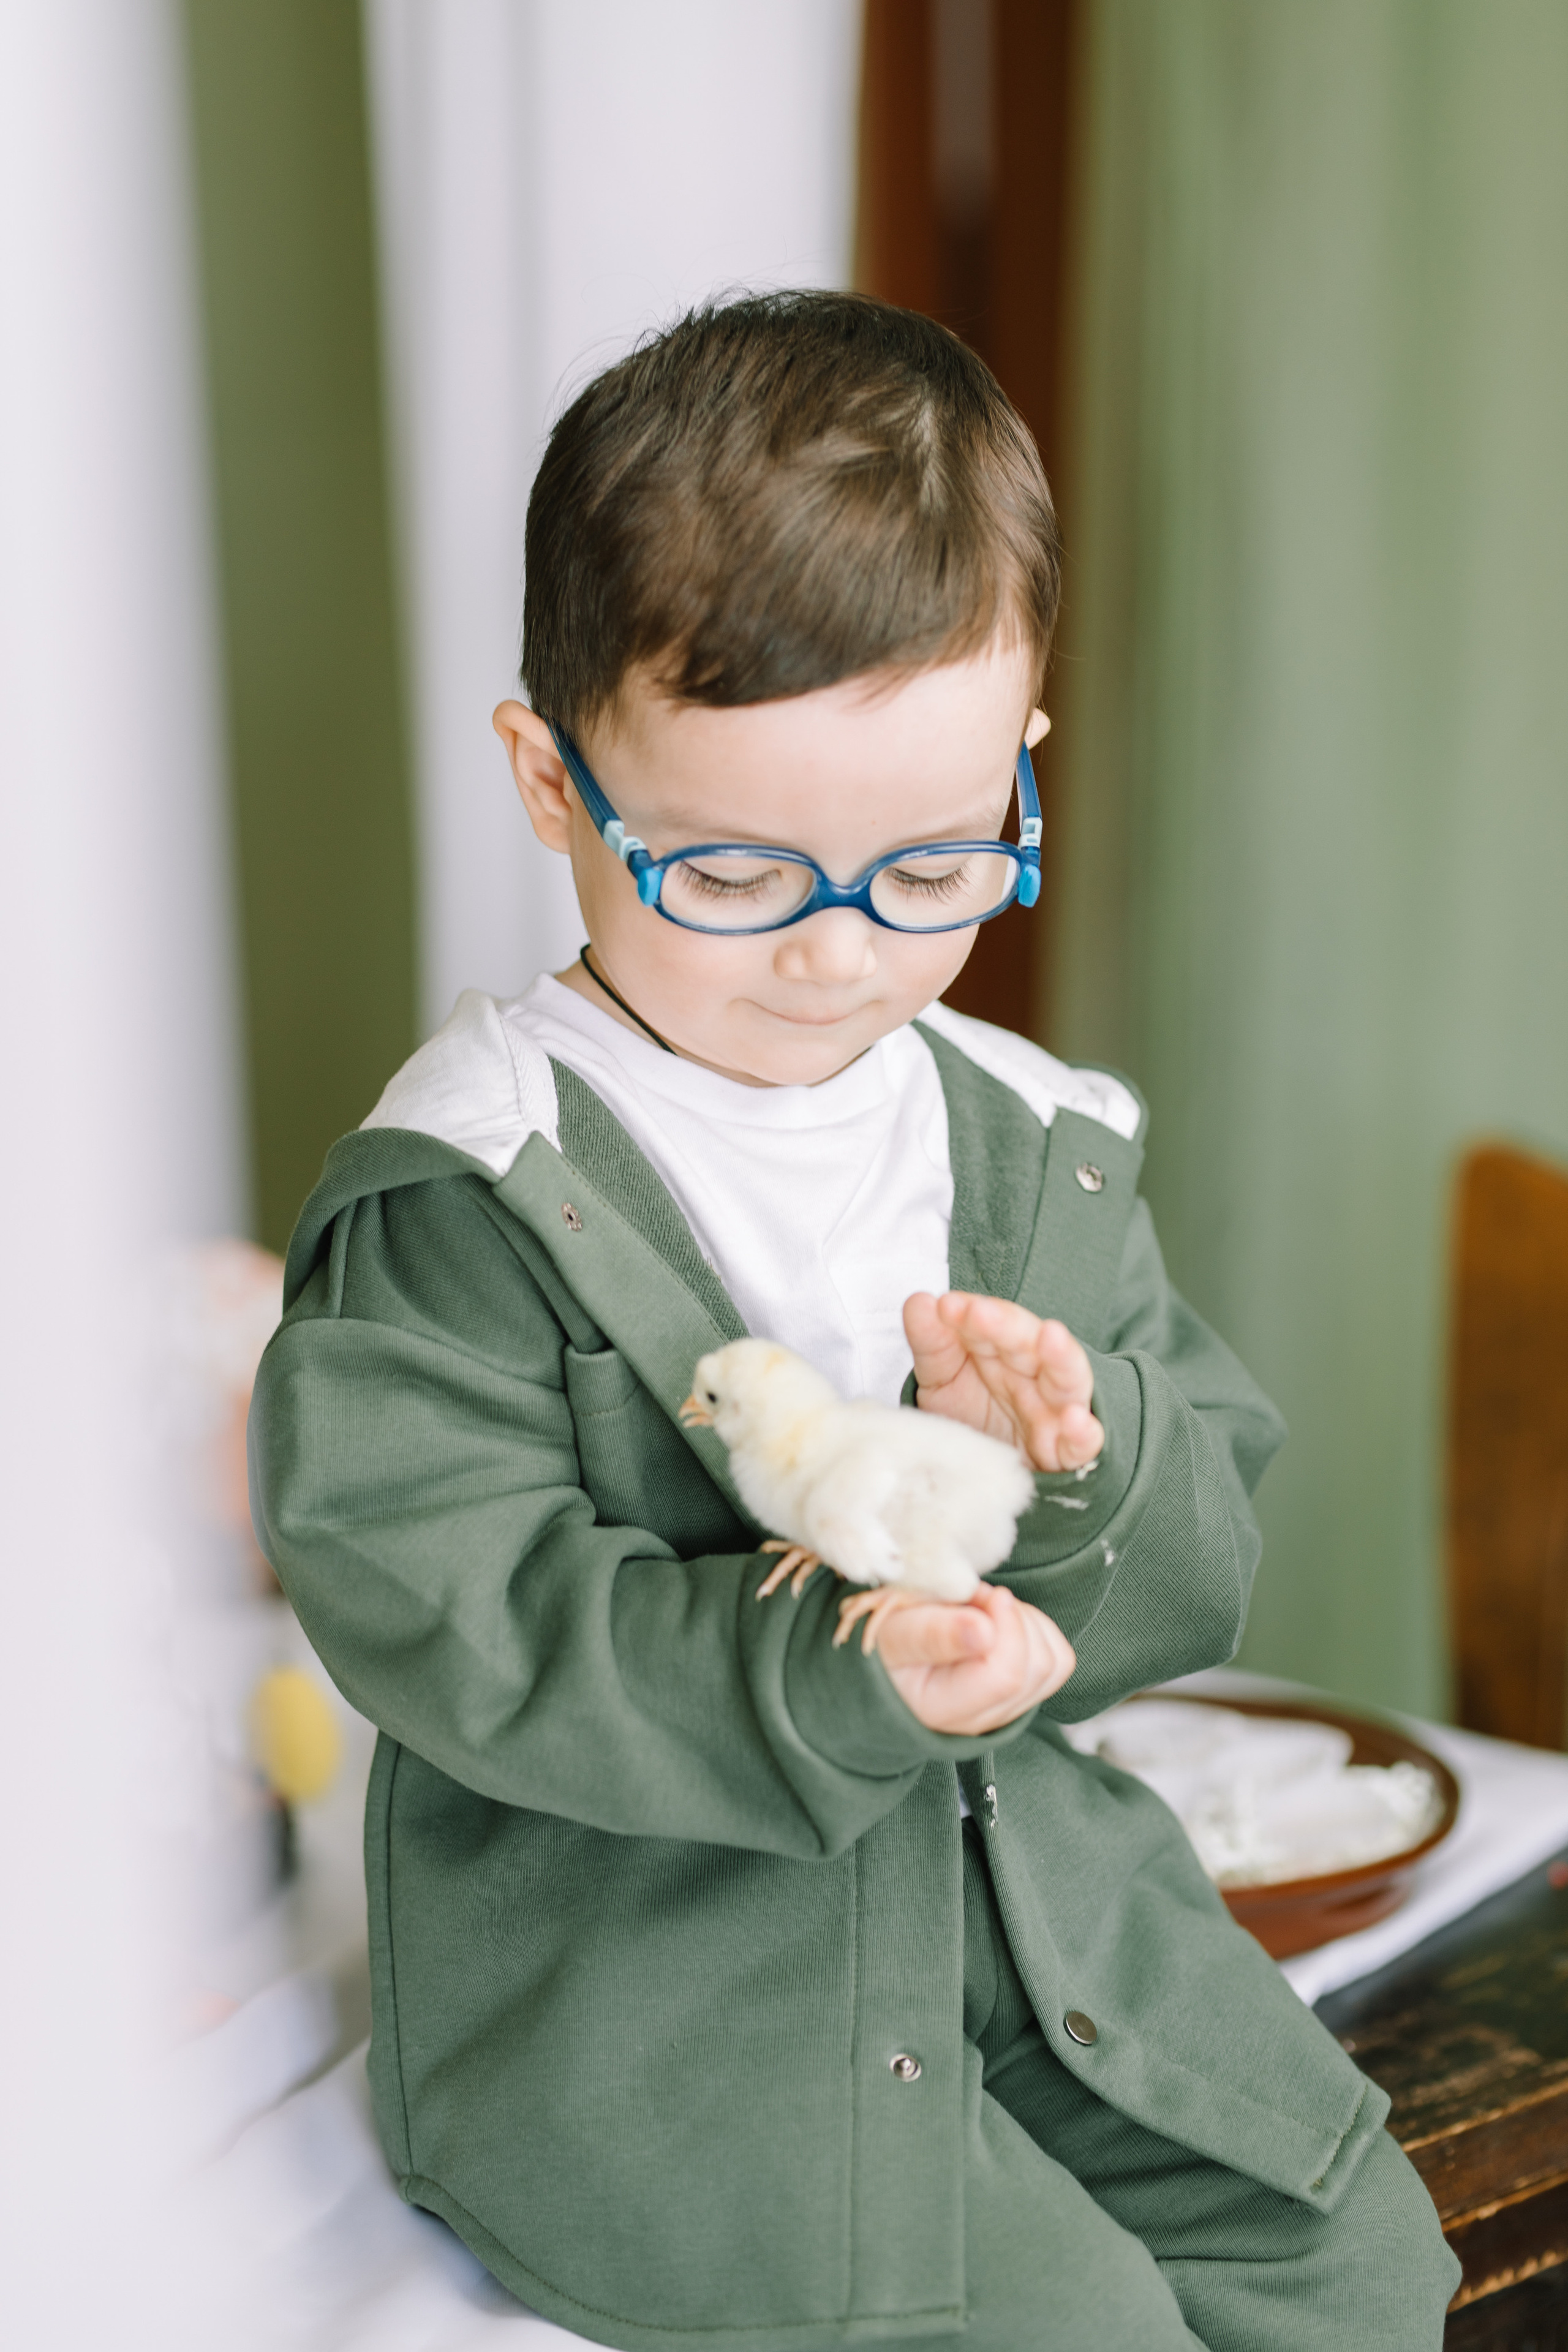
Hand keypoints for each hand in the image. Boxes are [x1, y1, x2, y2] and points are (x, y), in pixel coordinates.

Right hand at [875, 1583, 1074, 1734]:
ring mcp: (1003, 1710)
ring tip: (985, 1609)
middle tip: (975, 1598)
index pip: (1008, 1675)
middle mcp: (981, 1719)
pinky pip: (1055, 1660)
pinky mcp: (1017, 1696)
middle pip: (1038, 1666)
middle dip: (1016, 1617)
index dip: (1008, 1624)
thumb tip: (985, 1629)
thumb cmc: (880, 1648)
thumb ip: (931, 1632)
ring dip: (1027, 1621)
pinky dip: (1037, 1630)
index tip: (983, 1593)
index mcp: (944, 1707)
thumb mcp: (889, 1634)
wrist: (879, 1670)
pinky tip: (999, 1621)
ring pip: (1053, 1662)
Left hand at [904, 1290, 1103, 1472]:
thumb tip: (918, 1301)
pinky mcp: (1067, 1453)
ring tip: (1050, 1337)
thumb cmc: (974, 1417)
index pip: (995, 1321)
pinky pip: (1084, 1443)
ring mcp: (1054, 1412)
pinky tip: (1075, 1420)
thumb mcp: (943, 1380)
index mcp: (1004, 1350)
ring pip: (1067, 1380)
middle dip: (1005, 1326)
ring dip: (1061, 1358)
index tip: (947, 1307)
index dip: (973, 1313)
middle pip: (1027, 1343)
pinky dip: (1084, 1432)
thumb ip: (932, 1343)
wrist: (990, 1472)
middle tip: (977, 1313)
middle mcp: (1033, 1375)